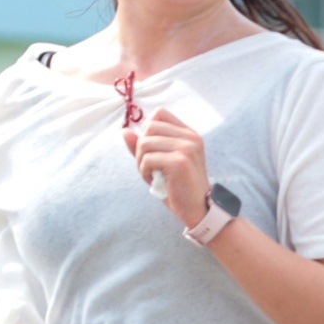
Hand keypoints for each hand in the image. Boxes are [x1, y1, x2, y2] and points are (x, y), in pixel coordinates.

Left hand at [123, 108, 210, 229]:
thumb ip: (144, 146)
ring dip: (140, 161)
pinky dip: (144, 171)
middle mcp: (190, 137)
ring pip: (145, 142)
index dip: (147, 129)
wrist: (198, 210)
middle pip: (149, 126)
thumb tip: (125, 131)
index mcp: (189, 134)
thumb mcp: (160, 163)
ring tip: (150, 173)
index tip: (151, 150)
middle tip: (147, 165)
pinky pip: (147, 159)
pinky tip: (152, 180)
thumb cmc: (178, 187)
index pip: (159, 113)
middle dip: (140, 146)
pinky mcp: (179, 162)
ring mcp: (186, 148)